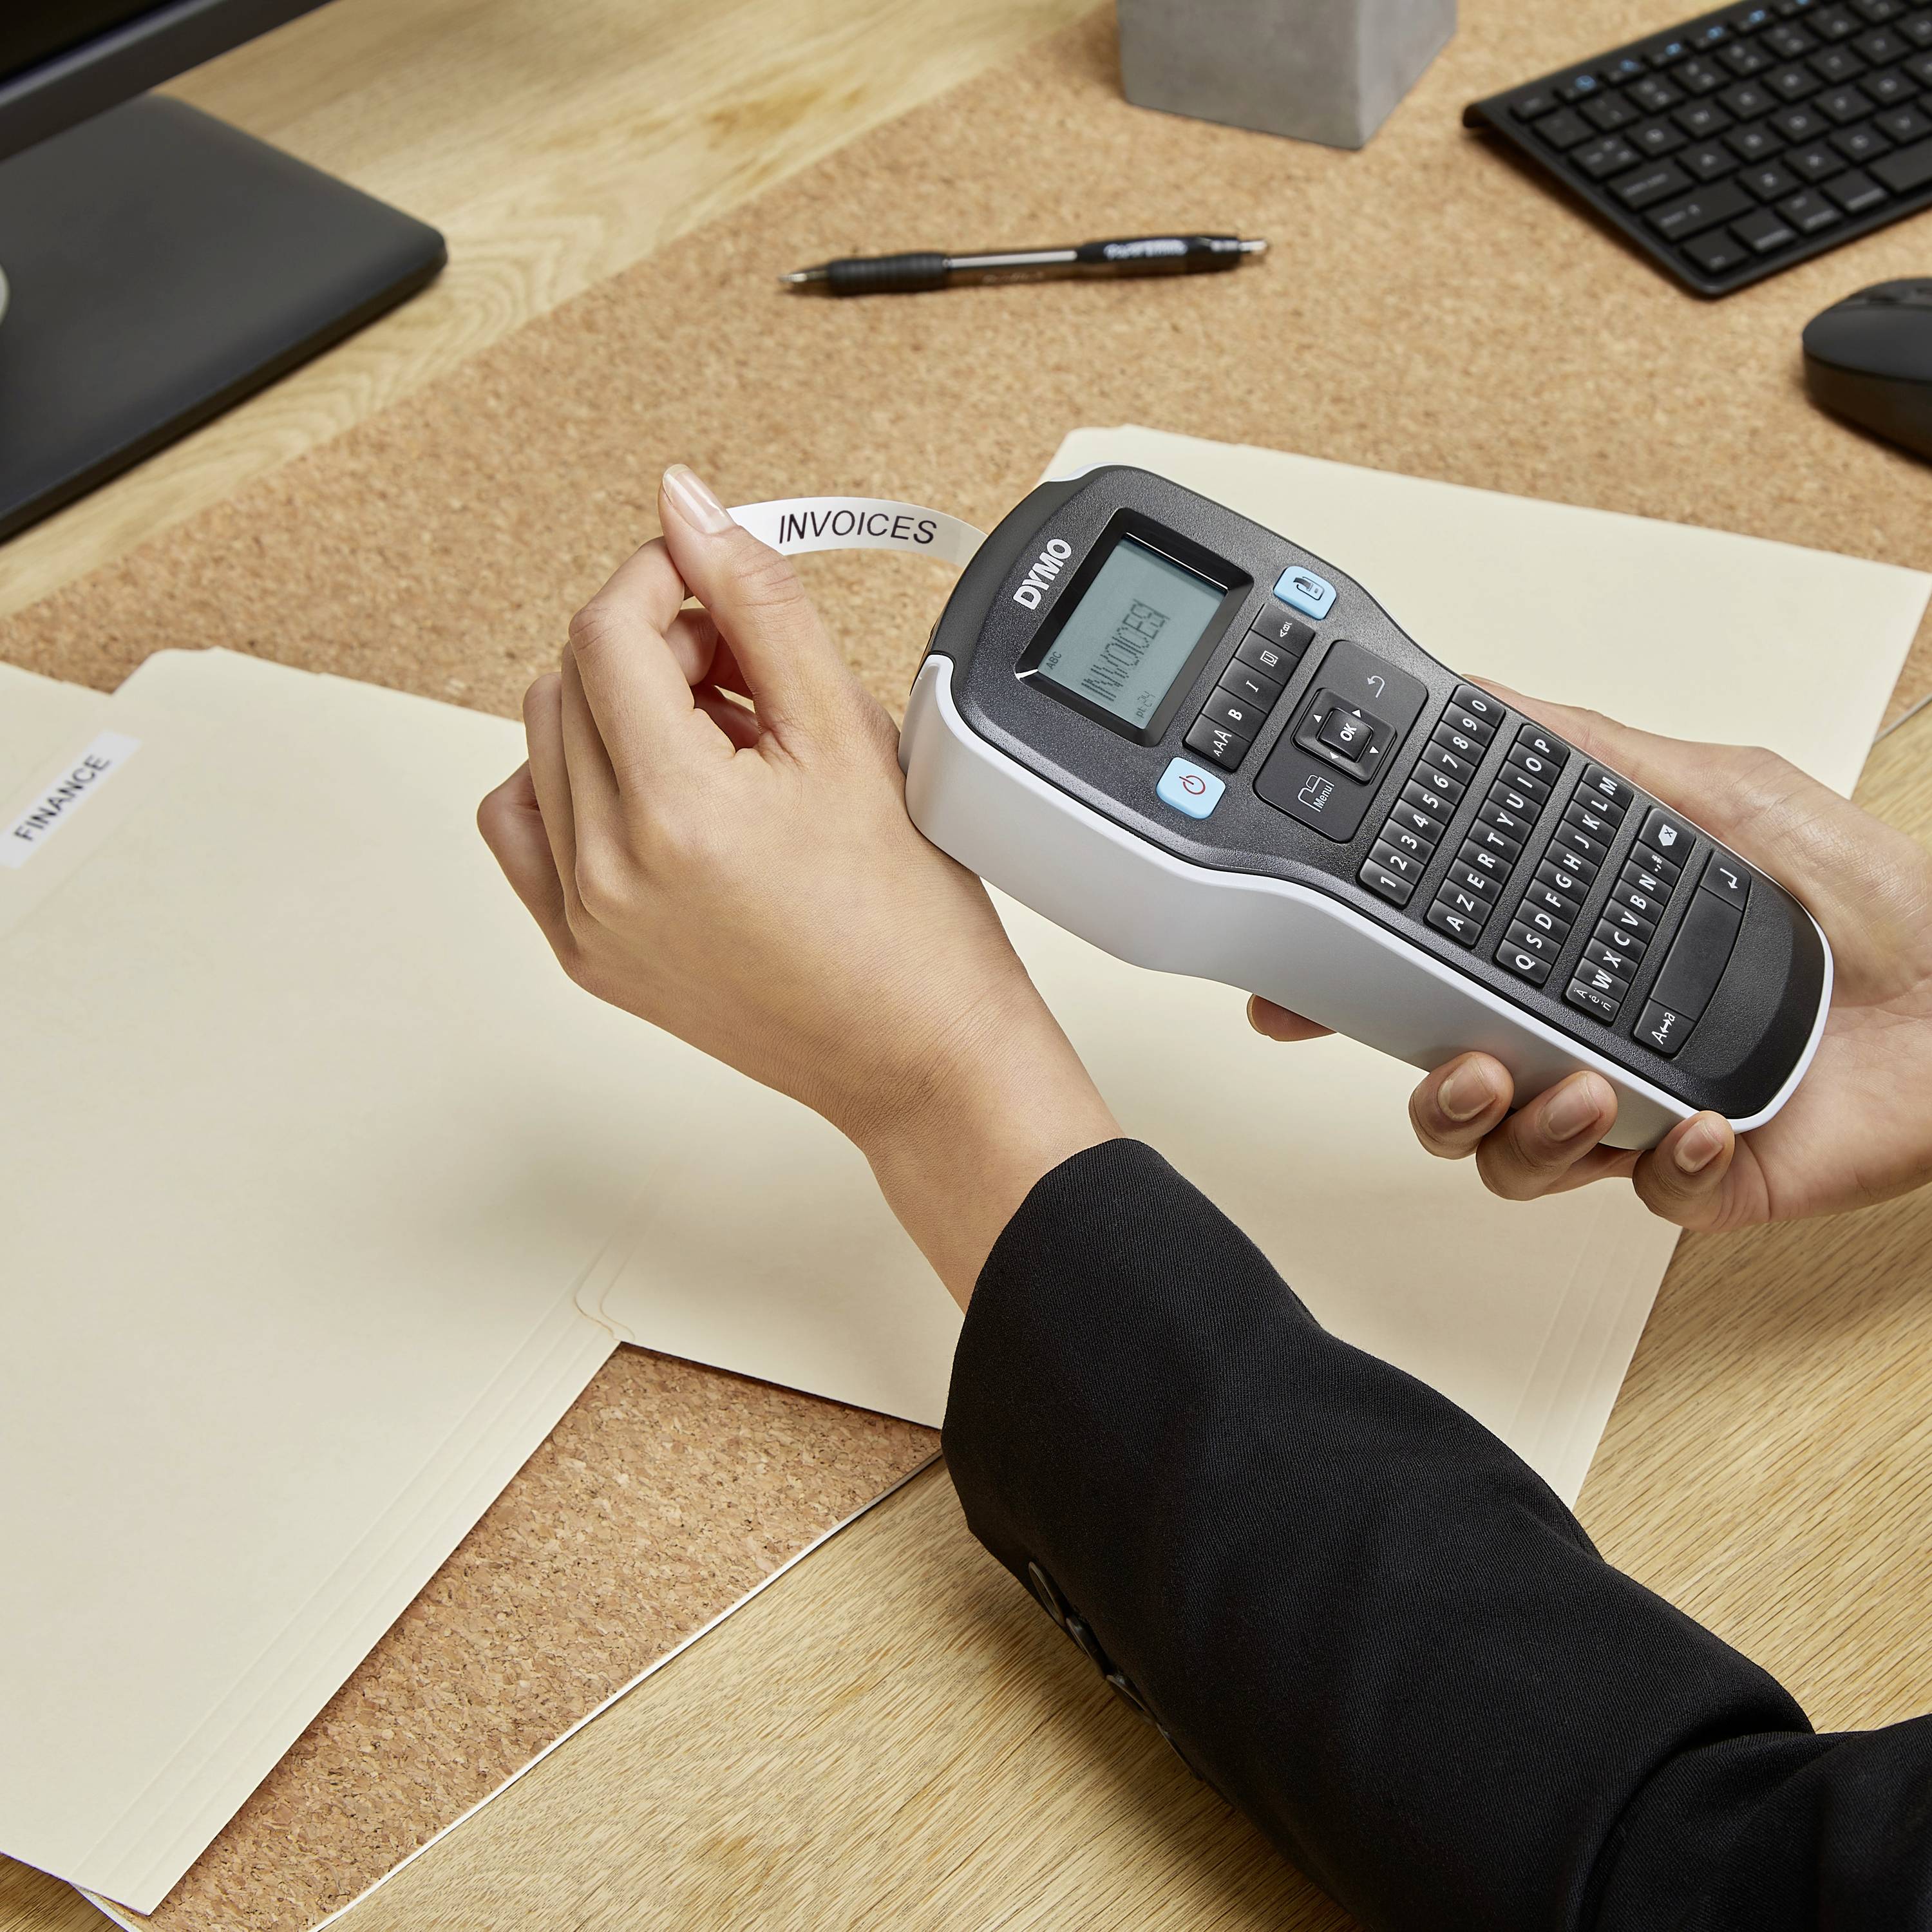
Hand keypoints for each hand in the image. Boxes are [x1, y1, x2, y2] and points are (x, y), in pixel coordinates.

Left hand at [478, 465, 1115, 1303]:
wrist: (917, 1052)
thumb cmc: (910, 920)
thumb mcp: (849, 734)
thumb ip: (760, 607)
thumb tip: (691, 509)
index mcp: (675, 815)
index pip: (607, 633)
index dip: (660, 579)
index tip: (713, 580)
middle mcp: (605, 873)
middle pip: (567, 682)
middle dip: (648, 646)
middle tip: (741, 671)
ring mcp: (584, 920)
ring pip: (543, 745)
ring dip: (615, 709)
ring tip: (715, 742)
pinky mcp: (584, 952)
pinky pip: (528, 826)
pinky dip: (576, 782)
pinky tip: (657, 790)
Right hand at [1251, 689, 1931, 1229]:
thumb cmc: (1868, 891)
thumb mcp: (1720, 789)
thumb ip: (1595, 752)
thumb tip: (1485, 695)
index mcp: (1569, 957)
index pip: (1430, 979)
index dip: (1350, 995)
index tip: (1291, 996)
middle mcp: (1584, 1039)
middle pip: (1445, 1091)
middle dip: (1431, 1091)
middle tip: (1465, 1062)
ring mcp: (1637, 1114)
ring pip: (1511, 1160)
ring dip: (1525, 1134)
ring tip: (1588, 1090)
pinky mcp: (1703, 1176)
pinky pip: (1640, 1197)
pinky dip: (1666, 1164)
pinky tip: (1708, 1125)